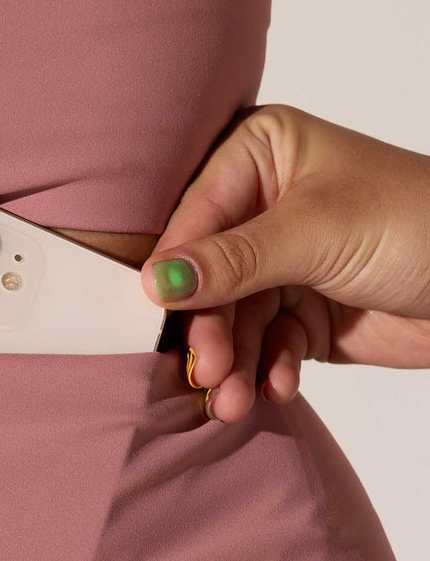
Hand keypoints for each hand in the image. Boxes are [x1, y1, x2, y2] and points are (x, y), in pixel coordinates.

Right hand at [140, 104, 429, 421]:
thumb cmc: (417, 224)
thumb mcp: (316, 233)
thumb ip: (233, 260)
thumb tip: (157, 281)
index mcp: (261, 157)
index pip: (197, 216)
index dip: (177, 270)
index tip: (160, 316)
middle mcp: (263, 209)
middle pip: (208, 279)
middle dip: (210, 331)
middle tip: (210, 373)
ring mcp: (280, 265)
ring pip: (233, 322)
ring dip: (233, 364)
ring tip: (233, 402)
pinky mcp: (299, 314)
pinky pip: (264, 346)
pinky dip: (268, 369)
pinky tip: (278, 385)